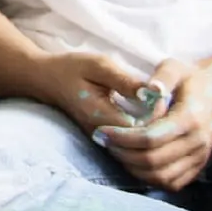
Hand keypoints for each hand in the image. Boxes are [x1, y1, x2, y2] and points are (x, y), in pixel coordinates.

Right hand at [36, 51, 151, 134]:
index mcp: (101, 116)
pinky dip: (142, 130)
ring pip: (136, 145)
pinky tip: (147, 113)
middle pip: (141, 141)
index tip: (162, 96)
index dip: (157, 115)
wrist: (46, 79)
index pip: (141, 129)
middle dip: (158, 124)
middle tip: (165, 102)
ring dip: (151, 129)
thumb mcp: (99, 65)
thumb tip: (151, 92)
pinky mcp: (103, 138)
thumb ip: (124, 80)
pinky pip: (129, 142)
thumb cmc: (71, 68)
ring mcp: (101, 139)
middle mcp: (101, 134)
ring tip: (158, 107)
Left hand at [96, 58, 211, 190]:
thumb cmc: (189, 77)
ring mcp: (200, 157)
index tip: (102, 131)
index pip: (150, 137)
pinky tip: (133, 161)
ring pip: (160, 176)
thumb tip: (150, 89)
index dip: (122, 138)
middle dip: (122, 153)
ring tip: (116, 150)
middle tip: (104, 141)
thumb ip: (163, 76)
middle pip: (152, 160)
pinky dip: (148, 177)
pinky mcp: (198, 166)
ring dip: (132, 167)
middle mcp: (197, 142)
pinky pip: (171, 183)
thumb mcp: (175, 66)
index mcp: (190, 118)